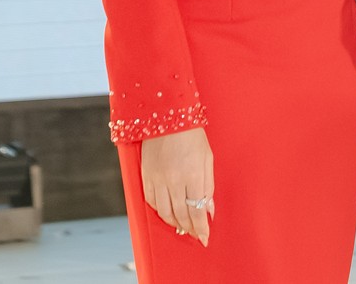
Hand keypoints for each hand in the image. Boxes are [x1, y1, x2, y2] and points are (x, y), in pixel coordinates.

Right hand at [140, 127, 213, 245]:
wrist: (167, 117)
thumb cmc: (192, 136)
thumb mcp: (207, 159)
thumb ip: (208, 187)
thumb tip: (209, 210)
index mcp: (192, 175)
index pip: (196, 212)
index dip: (201, 228)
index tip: (205, 238)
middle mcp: (173, 181)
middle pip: (181, 215)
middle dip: (189, 228)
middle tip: (195, 234)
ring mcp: (157, 179)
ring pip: (164, 212)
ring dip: (174, 223)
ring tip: (182, 226)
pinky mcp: (146, 176)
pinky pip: (151, 201)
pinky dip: (160, 210)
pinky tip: (167, 212)